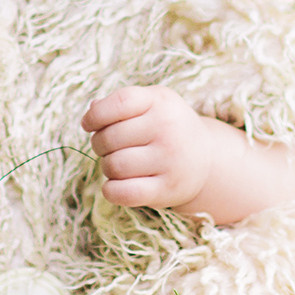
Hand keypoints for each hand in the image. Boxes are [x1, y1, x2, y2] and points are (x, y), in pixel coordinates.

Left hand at [81, 86, 243, 211]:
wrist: (206, 159)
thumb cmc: (166, 127)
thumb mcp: (151, 104)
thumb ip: (120, 104)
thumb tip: (92, 109)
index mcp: (160, 101)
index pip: (119, 103)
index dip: (95, 115)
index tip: (88, 125)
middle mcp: (167, 128)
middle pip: (109, 138)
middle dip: (99, 144)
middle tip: (109, 148)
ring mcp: (170, 159)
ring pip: (113, 165)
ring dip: (107, 167)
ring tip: (119, 164)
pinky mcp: (167, 188)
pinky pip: (123, 193)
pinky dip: (111, 191)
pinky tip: (115, 185)